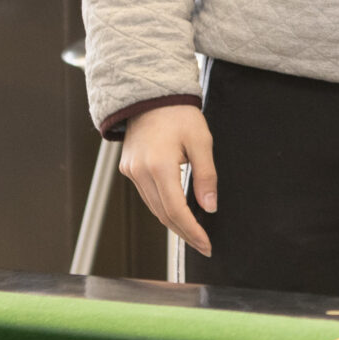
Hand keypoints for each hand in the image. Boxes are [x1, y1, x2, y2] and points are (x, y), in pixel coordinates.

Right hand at [119, 105, 215, 254]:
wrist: (151, 95)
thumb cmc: (179, 114)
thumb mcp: (202, 142)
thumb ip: (206, 176)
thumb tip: (210, 208)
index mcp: (159, 165)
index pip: (176, 210)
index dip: (192, 231)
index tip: (206, 245)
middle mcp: (141, 172)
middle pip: (163, 214)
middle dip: (184, 232)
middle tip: (203, 245)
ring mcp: (131, 171)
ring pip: (153, 208)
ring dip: (173, 222)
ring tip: (193, 233)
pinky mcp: (128, 169)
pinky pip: (147, 196)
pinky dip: (162, 207)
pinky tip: (176, 212)